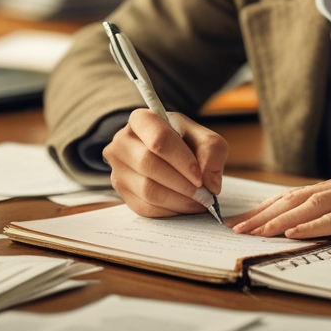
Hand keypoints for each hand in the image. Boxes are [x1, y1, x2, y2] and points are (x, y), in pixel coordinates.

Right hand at [103, 109, 227, 217]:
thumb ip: (212, 151)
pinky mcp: (122, 191)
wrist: (165, 153)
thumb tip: (210, 184)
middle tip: (205, 195)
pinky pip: (145, 207)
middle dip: (182, 184)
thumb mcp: (202, 136)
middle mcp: (122, 142)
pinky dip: (170, 210)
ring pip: (147, 190)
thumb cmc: (183, 141)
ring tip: (199, 201)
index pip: (159, 139)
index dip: (182, 161)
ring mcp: (118, 168)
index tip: (200, 177)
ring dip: (179, 200)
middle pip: (150, 165)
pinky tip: (185, 205)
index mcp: (141, 120)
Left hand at [229, 165, 330, 238]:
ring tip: (252, 231)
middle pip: (296, 197)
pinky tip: (294, 231)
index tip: (243, 220)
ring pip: (311, 204)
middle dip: (262, 214)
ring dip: (278, 219)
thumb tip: (325, 225)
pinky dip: (315, 223)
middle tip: (233, 228)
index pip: (299, 193)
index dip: (269, 207)